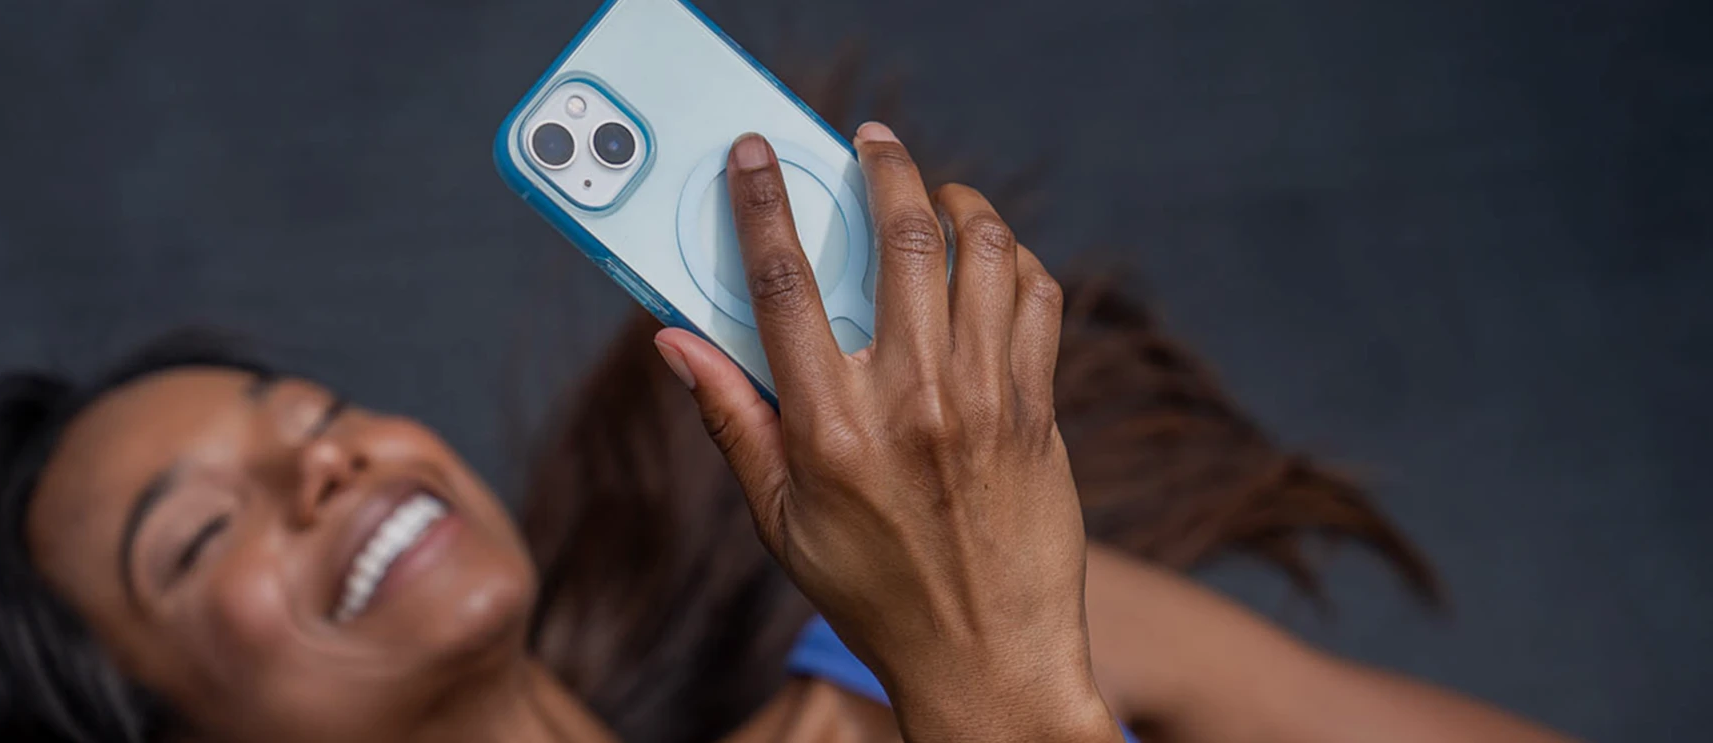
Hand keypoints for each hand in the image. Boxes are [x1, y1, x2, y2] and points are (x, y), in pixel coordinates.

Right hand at [652, 123, 1113, 741]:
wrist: (989, 658)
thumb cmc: (875, 594)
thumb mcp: (780, 520)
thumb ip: (732, 420)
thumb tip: (673, 342)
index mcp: (832, 428)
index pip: (785, 283)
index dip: (764, 204)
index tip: (756, 153)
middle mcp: (914, 401)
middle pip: (902, 240)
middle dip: (885, 170)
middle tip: (874, 144)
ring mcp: (988, 401)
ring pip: (985, 255)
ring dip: (961, 205)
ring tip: (940, 195)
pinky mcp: (1039, 411)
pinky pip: (1037, 301)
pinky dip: (1016, 263)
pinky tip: (993, 262)